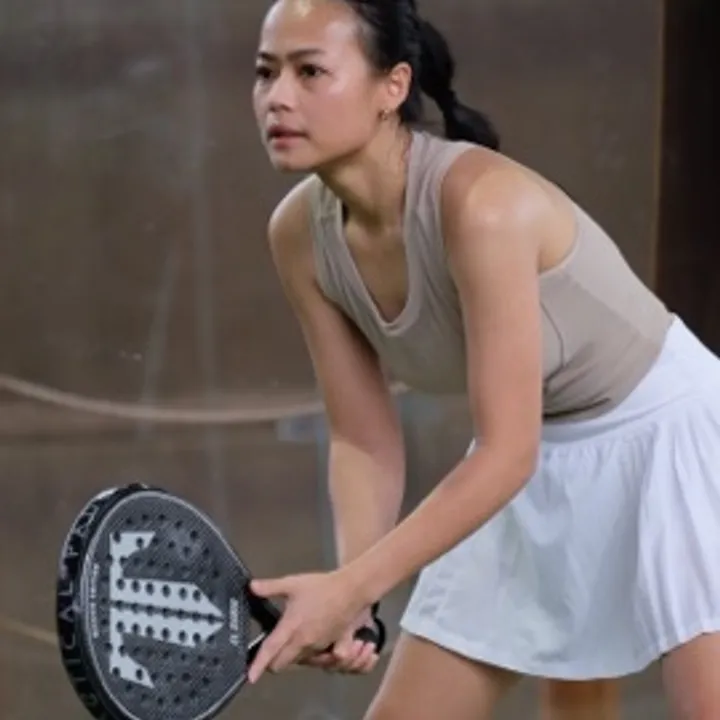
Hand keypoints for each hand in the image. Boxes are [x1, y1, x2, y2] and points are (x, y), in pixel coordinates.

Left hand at [246, 569, 366, 683]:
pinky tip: (306, 641)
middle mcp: (304, 642)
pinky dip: (307, 654)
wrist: (350, 591)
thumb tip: (251, 587)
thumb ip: (270, 587)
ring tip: (287, 643)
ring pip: (298, 661)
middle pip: (282, 663)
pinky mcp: (330, 647)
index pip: (270, 650)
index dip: (258, 665)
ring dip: (290, 657)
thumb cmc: (321, 587)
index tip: (250, 677)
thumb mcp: (293, 583)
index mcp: (292, 627)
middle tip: (268, 652)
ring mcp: (318, 647)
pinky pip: (314, 658)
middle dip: (272, 662)